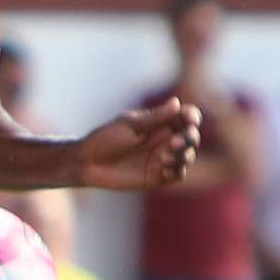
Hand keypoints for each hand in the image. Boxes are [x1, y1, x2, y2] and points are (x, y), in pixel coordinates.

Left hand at [75, 96, 199, 190]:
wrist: (87, 163)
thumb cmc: (105, 139)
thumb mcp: (129, 125)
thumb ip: (155, 118)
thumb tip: (176, 103)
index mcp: (160, 122)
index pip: (186, 117)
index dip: (192, 117)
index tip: (189, 119)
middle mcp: (165, 139)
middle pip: (191, 137)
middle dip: (188, 139)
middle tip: (174, 143)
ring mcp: (163, 158)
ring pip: (187, 156)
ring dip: (182, 156)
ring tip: (163, 157)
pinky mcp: (157, 176)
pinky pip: (177, 175)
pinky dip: (176, 171)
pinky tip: (162, 169)